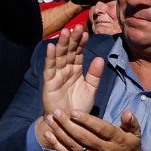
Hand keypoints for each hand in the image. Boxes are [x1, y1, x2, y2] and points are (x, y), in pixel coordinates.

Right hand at [37, 25, 103, 148]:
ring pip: (59, 56)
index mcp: (76, 70)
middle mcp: (66, 70)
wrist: (70, 123)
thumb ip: (95, 75)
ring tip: (65, 32)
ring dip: (61, 44)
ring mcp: (57, 75)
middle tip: (76, 26)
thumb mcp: (91, 89)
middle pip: (68, 51)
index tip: (86, 32)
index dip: (81, 43)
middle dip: (72, 39)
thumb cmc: (80, 106)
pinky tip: (51, 46)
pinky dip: (50, 57)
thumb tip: (101, 58)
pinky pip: (49, 67)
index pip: (78, 53)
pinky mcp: (49, 82)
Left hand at [45, 108, 150, 150]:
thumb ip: (131, 122)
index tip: (74, 111)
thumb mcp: (135, 133)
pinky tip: (48, 135)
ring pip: (74, 145)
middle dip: (67, 124)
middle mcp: (103, 150)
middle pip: (83, 137)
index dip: (87, 120)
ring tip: (49, 119)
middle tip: (56, 111)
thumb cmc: (130, 146)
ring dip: (59, 132)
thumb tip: (127, 111)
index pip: (101, 129)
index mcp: (116, 140)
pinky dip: (58, 146)